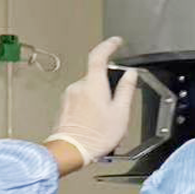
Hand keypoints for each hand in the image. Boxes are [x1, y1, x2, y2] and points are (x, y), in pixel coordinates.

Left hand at [44, 37, 138, 175]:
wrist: (71, 150)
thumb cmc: (96, 135)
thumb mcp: (120, 113)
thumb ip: (126, 90)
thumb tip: (130, 74)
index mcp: (93, 84)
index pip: (99, 55)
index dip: (109, 46)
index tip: (116, 42)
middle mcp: (78, 86)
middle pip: (96, 78)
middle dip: (108, 89)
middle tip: (117, 107)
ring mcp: (69, 96)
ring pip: (89, 92)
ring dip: (99, 102)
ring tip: (105, 123)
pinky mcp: (64, 107)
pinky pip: (81, 102)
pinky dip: (90, 110)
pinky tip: (95, 126)